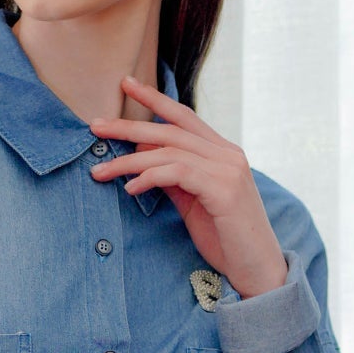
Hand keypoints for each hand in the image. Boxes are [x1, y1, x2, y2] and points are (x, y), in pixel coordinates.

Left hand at [88, 77, 288, 297]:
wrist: (257, 269)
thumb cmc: (226, 239)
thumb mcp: (193, 203)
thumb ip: (174, 178)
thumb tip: (144, 161)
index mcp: (223, 153)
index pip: (184, 116)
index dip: (155, 98)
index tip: (126, 83)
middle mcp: (228, 154)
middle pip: (170, 130)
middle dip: (129, 125)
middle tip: (95, 126)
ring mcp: (228, 170)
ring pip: (169, 151)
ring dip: (129, 160)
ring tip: (99, 171)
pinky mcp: (223, 190)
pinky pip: (178, 173)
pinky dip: (149, 177)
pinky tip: (129, 189)